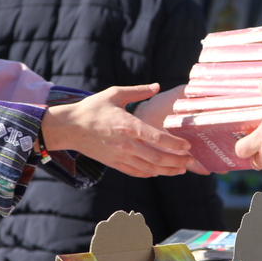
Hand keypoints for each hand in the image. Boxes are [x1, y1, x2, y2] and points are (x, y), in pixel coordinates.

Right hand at [42, 84, 193, 177]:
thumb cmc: (92, 108)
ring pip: (149, 168)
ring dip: (168, 170)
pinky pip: (136, 172)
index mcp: (127, 125)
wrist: (69, 128)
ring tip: (182, 168)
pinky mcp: (114, 164)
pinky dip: (151, 174)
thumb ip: (138, 91)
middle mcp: (126, 144)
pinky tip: (160, 172)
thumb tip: (157, 86)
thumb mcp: (115, 94)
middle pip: (157, 157)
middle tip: (192, 159)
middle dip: (178, 160)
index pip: (156, 137)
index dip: (174, 143)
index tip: (188, 145)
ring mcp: (120, 156)